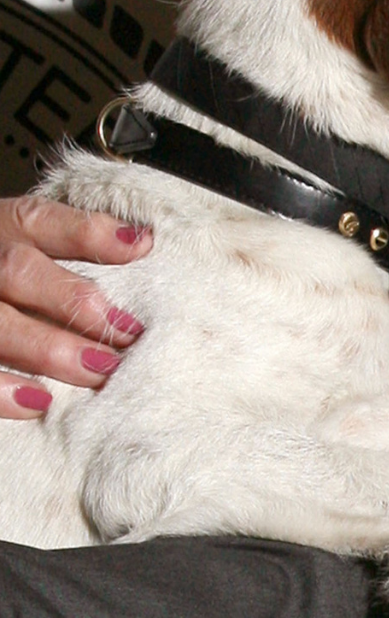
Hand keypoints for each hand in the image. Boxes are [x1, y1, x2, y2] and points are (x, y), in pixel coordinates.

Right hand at [0, 197, 151, 416]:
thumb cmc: (8, 261)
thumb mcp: (31, 236)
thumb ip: (78, 237)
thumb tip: (142, 243)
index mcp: (4, 226)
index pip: (44, 220)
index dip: (92, 234)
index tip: (142, 250)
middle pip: (20, 273)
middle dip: (75, 303)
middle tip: (126, 332)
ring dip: (49, 350)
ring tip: (99, 370)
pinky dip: (2, 389)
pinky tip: (39, 401)